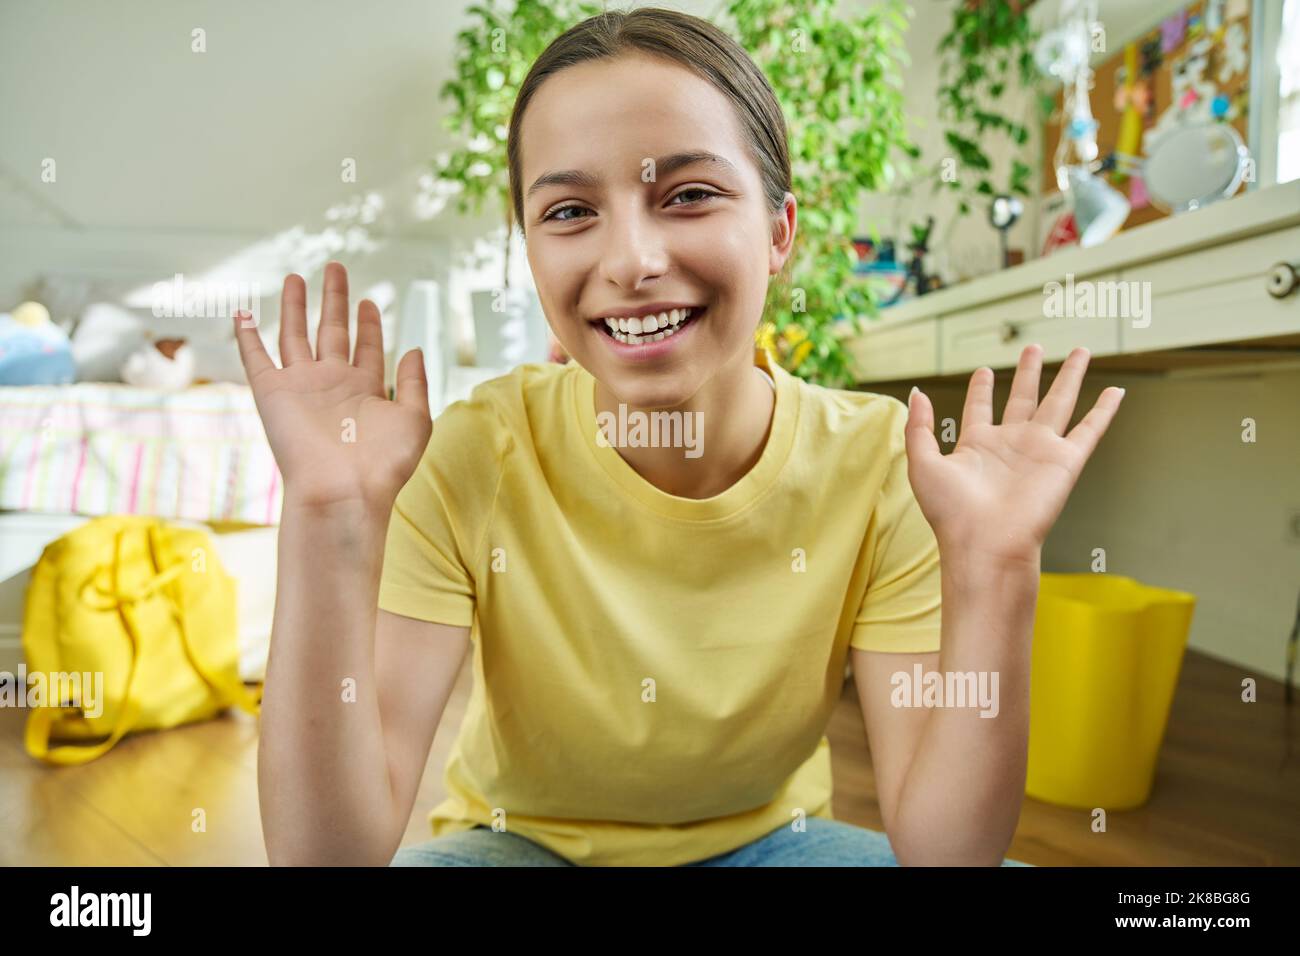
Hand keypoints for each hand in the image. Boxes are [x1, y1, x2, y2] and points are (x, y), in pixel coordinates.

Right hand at [233, 261, 431, 509]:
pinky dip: (247, 335)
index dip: (369, 324)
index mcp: (365, 390)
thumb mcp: (414, 418)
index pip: (366, 347)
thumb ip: (414, 382)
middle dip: (335, 300)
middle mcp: (332, 384)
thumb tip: (414, 348)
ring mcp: (301, 387)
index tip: (370, 302)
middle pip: (332, 331)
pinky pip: (256, 358)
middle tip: (335, 268)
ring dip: (296, 306)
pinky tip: (243, 312)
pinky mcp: (272, 393)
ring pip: (295, 335)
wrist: (342, 490)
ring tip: (296, 277)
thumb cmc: (382, 463)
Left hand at [903, 345, 1123, 566]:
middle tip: (1034, 347)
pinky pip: (1090, 429)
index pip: (981, 407)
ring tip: (1081, 351)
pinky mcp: (1065, 461)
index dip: (982, 388)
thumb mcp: (923, 463)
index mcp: (977, 445)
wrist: (984, 544)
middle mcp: (1010, 444)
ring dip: (1070, 376)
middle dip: (1029, 372)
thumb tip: (915, 393)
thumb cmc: (952, 513)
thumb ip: (919, 427)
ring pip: (1059, 403)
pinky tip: (1116, 391)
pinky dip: (1105, 411)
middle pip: (1024, 397)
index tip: (984, 370)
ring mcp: (1039, 451)